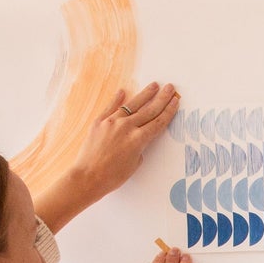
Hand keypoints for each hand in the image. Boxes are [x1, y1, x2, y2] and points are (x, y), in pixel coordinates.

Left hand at [75, 82, 180, 198]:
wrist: (88, 177)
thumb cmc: (112, 176)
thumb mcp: (134, 164)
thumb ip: (139, 147)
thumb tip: (137, 137)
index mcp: (138, 139)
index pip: (158, 122)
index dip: (168, 111)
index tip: (175, 101)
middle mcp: (127, 127)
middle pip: (149, 110)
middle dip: (161, 98)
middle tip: (170, 88)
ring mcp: (112, 122)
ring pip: (132, 105)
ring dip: (145, 95)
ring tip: (154, 85)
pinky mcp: (99, 122)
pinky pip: (110, 107)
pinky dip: (117, 99)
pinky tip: (123, 91)